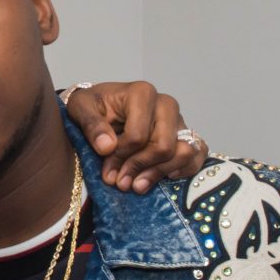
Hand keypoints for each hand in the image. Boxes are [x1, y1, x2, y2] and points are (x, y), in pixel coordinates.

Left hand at [64, 81, 206, 191]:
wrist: (102, 106)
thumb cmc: (93, 106)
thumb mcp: (81, 109)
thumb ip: (91, 125)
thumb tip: (107, 147)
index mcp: (142, 93)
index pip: (138, 135)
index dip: (121, 157)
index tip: (106, 170)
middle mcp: (165, 104)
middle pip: (163, 146)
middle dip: (139, 168)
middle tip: (120, 182)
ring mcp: (179, 121)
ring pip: (184, 152)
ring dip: (159, 174)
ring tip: (137, 186)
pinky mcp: (186, 135)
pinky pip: (198, 154)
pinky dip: (185, 170)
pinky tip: (164, 178)